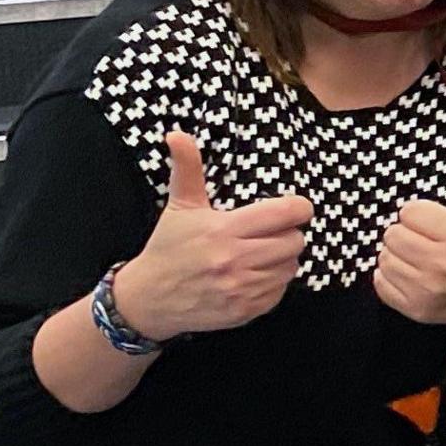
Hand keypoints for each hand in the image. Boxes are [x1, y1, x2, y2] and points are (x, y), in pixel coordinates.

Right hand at [110, 134, 309, 342]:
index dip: (298, 208)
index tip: (293, 208)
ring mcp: (240, 288)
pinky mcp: (244, 311)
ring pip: (291, 267)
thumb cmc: (167, 248)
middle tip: (270, 233)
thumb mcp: (179, 207)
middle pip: (295, 241)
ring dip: (283, 259)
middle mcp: (234, 260)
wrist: (147, 300)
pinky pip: (280, 291)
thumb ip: (187, 169)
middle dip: (288, 234)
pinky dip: (274, 283)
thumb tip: (177, 134)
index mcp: (224, 230)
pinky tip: (254, 275)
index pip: (287, 213)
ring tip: (261, 253)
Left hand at [375, 161, 445, 340]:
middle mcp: (443, 264)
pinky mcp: (415, 309)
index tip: (437, 222)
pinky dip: (391, 277)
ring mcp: (428, 289)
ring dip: (399, 255)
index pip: (410, 212)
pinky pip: (381, 283)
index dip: (422, 214)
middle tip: (428, 239)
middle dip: (409, 233)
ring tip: (420, 256)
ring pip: (385, 257)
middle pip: (393, 234)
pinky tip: (412, 273)